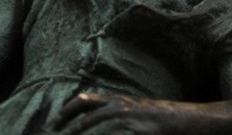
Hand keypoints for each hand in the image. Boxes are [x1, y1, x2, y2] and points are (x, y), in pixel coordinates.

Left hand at [55, 92, 180, 133]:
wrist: (178, 120)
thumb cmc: (152, 117)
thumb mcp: (129, 107)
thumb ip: (110, 109)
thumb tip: (87, 120)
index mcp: (115, 100)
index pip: (83, 102)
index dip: (65, 113)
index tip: (53, 124)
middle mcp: (117, 108)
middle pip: (83, 124)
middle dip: (68, 134)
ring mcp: (124, 122)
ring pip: (94, 133)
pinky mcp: (132, 133)